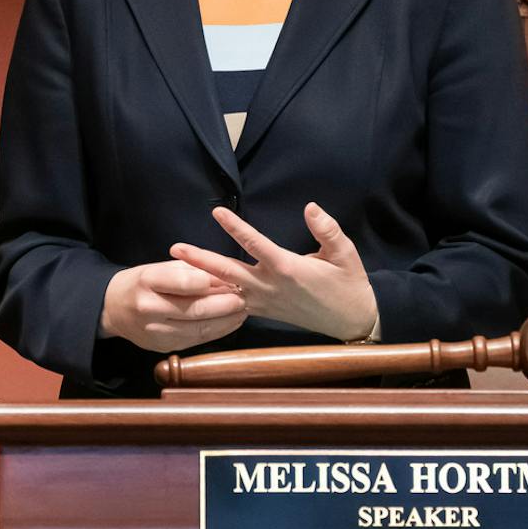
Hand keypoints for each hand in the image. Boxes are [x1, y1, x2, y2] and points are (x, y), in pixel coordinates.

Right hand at [99, 260, 248, 353]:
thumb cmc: (142, 282)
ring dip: (225, 321)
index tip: (229, 279)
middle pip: (195, 310)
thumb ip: (191, 270)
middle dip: (224, 305)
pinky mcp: (162, 346)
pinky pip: (195, 341)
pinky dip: (217, 332)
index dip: (210, 281)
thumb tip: (224, 277)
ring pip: (198, 329)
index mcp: (147, 280)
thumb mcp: (160, 267)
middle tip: (244, 298)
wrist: (113, 308)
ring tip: (242, 311)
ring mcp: (154, 331)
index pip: (184, 282)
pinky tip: (230, 323)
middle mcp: (148, 308)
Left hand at [171, 203, 377, 341]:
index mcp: (287, 268)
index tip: (216, 212)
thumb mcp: (345, 254)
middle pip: (227, 271)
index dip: (234, 226)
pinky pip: (233, 303)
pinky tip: (199, 292)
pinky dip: (215, 297)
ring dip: (201, 280)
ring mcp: (264, 301)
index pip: (254, 243)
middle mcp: (270, 286)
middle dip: (200, 260)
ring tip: (176, 270)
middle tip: (175, 249)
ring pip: (226, 290)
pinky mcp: (264, 311)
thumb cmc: (348, 284)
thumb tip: (311, 207)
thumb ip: (327, 230)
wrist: (351, 321)